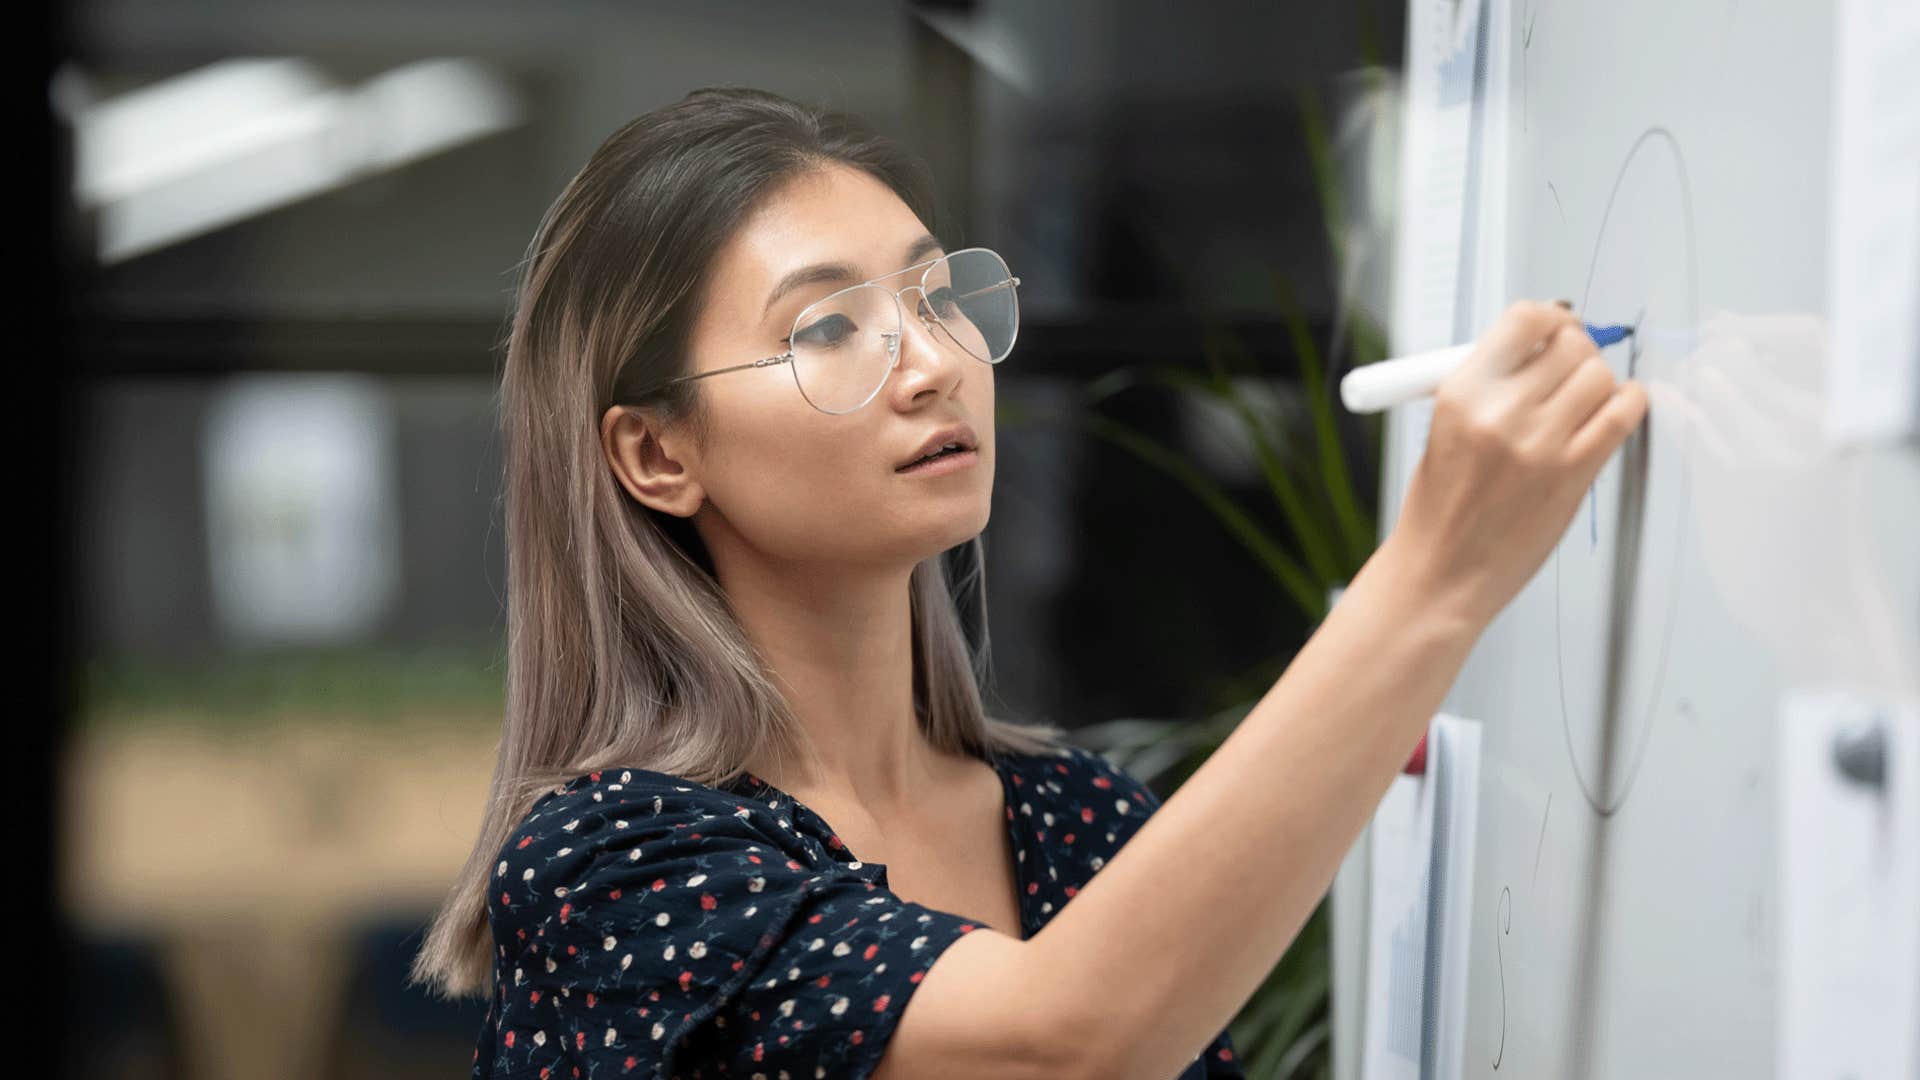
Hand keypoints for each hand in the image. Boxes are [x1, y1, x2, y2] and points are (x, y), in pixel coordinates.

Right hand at [1388, 299, 1650, 628]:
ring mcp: (1542, 444)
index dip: (1550, 317)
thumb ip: (1491, 385)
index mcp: (1462, 394)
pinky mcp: (1574, 474)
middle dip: (1577, 349)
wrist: (1441, 573)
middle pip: (1570, 344)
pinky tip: (1616, 408)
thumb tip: (1540, 347)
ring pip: (1600, 376)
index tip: (1556, 325)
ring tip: (1585, 398)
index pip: (1524, 320)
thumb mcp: (1444, 429)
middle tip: (1572, 365)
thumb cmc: (1440, 509)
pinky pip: (1623, 415)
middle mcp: (1502, 413)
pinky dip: (1628, 403)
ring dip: (1599, 380)